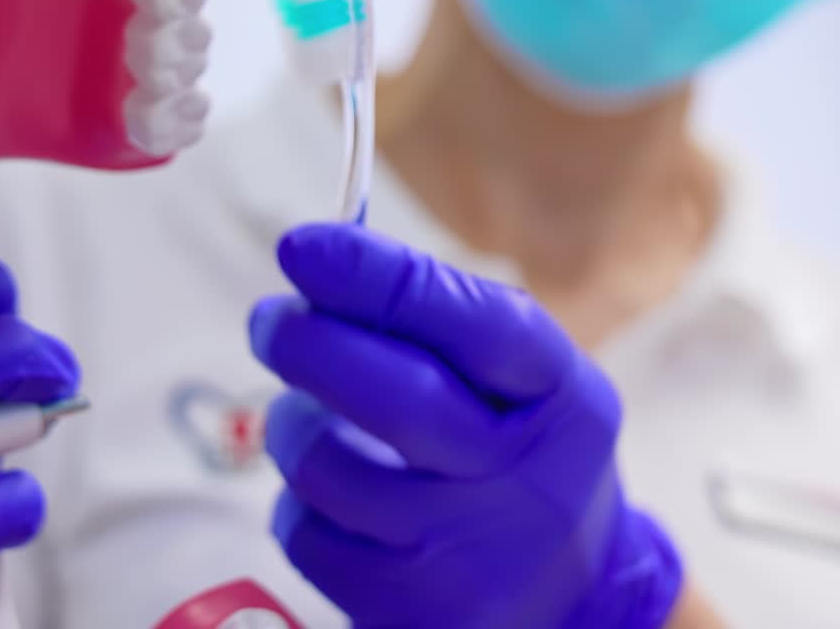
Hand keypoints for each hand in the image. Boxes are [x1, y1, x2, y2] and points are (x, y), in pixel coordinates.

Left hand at [248, 223, 683, 627]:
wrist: (571, 596)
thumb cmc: (523, 448)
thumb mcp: (525, 377)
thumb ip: (444, 318)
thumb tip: (324, 265)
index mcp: (560, 396)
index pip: (476, 323)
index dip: (382, 278)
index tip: (304, 246)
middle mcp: (522, 478)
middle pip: (401, 399)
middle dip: (311, 344)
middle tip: (269, 319)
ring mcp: (468, 555)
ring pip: (333, 472)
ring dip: (290, 423)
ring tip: (297, 410)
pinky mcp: (412, 613)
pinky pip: (310, 538)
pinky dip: (296, 500)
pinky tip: (322, 488)